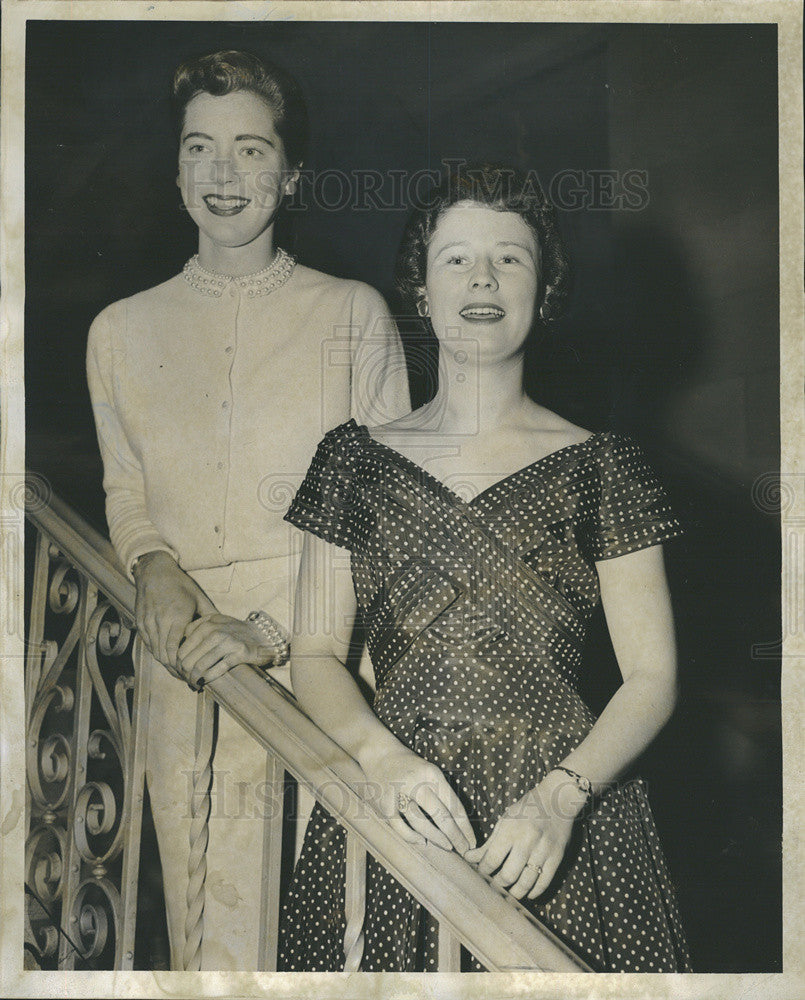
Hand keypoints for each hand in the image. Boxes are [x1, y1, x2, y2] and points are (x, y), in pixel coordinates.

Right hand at [133, 551, 215, 674]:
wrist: (154, 571)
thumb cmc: (179, 584)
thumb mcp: (198, 597)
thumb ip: (210, 615)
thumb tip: (226, 629)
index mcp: (176, 617)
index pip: (175, 650)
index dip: (182, 665)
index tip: (192, 673)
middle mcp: (160, 622)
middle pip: (164, 655)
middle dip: (175, 669)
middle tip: (187, 678)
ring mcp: (147, 623)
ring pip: (155, 652)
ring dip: (166, 664)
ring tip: (179, 672)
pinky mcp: (140, 623)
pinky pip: (148, 644)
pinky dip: (157, 653)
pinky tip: (167, 658)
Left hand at [176, 614, 280, 688]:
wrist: (262, 635)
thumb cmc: (235, 631)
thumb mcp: (216, 622)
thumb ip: (197, 628)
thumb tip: (178, 649)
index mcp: (206, 624)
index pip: (182, 648)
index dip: (178, 664)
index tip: (181, 672)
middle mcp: (215, 631)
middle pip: (188, 659)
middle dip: (184, 674)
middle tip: (187, 680)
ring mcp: (227, 641)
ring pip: (200, 666)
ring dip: (194, 679)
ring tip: (194, 684)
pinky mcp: (239, 653)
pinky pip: (216, 670)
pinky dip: (208, 679)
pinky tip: (205, 683)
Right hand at [358, 742, 475, 854]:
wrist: (379, 753)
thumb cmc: (411, 765)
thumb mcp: (430, 770)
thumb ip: (442, 791)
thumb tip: (459, 821)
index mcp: (432, 774)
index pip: (453, 804)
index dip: (465, 826)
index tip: (473, 841)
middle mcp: (417, 782)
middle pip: (441, 815)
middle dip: (456, 836)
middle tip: (465, 850)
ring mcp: (399, 793)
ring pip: (421, 822)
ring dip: (436, 838)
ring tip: (448, 847)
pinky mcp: (385, 803)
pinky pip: (400, 826)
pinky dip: (411, 837)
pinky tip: (422, 842)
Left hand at [463, 775, 579, 899]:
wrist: (558, 799)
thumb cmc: (527, 808)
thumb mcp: (505, 820)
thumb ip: (489, 843)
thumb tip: (470, 858)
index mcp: (510, 829)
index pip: (492, 859)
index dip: (483, 871)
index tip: (480, 873)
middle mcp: (527, 841)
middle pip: (508, 875)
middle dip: (497, 885)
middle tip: (493, 886)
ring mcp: (543, 850)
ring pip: (526, 883)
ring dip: (515, 892)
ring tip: (508, 893)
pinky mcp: (557, 857)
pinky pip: (544, 882)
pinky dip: (534, 892)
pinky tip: (528, 893)